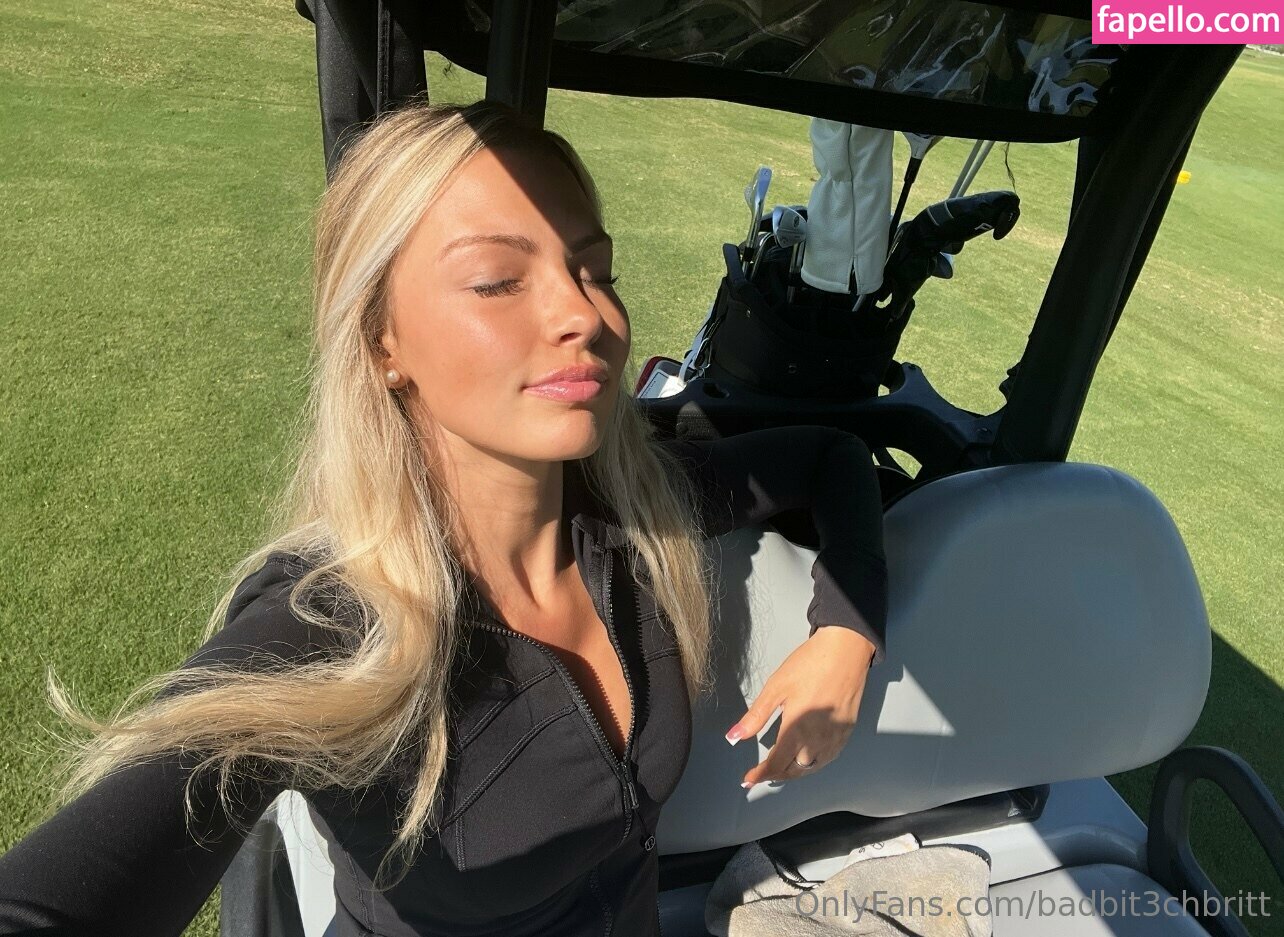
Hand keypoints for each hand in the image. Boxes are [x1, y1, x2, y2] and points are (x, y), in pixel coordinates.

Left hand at [725, 627, 874, 787]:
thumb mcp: (776, 687)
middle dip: (776, 774)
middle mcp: (817, 741)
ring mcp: (835, 738)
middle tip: (760, 774)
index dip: (759, 774)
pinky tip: (806, 758)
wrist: (846, 650)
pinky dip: (813, 764)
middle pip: (794, 770)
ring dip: (794, 772)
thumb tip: (734, 737)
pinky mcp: (847, 732)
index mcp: (797, 730)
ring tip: (780, 769)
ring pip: (812, 768)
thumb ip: (756, 716)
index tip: (746, 780)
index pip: (776, 763)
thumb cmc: (808, 665)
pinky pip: (828, 758)